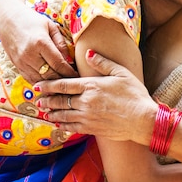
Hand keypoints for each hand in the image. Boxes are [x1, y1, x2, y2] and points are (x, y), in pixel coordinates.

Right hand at [0, 0, 77, 81]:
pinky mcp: (17, 66)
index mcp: (40, 42)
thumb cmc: (32, 20)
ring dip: (53, 84)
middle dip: (63, 80)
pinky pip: (31, 80)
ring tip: (64, 85)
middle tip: (74, 82)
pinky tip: (50, 83)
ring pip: (40, 80)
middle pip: (50, 75)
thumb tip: (69, 59)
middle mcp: (29, 54)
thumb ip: (60, 42)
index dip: (69, 72)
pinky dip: (42, 83)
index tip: (78, 76)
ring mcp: (21, 62)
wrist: (8, 20)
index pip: (58, 63)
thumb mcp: (50, 26)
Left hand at [36, 50, 157, 143]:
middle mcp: (86, 102)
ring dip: (52, 113)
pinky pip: (72, 127)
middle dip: (47, 100)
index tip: (38, 85)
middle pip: (60, 101)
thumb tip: (88, 53)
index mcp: (92, 86)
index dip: (48, 85)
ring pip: (63, 115)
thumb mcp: (121, 73)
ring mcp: (88, 117)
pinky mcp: (92, 129)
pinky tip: (58, 124)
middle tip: (37, 100)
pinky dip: (63, 125)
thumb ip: (103, 62)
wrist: (143, 120)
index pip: (64, 85)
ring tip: (44, 112)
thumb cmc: (135, 95)